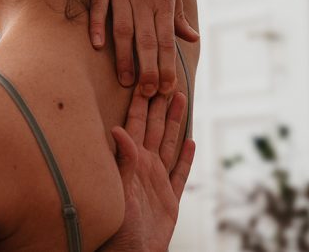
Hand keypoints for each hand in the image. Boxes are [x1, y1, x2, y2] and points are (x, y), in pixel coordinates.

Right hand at [89, 0, 199, 96]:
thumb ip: (177, 14)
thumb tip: (191, 38)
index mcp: (163, 0)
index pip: (166, 41)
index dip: (166, 66)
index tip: (166, 89)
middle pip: (146, 40)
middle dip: (148, 69)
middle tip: (147, 95)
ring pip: (124, 28)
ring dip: (125, 56)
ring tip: (125, 79)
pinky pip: (100, 5)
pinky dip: (98, 25)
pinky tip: (97, 45)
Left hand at [98, 92, 195, 251]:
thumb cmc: (118, 228)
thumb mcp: (119, 191)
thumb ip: (122, 162)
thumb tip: (116, 130)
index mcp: (131, 163)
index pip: (136, 126)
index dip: (140, 104)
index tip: (143, 80)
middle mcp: (144, 168)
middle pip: (155, 129)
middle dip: (160, 104)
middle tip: (166, 79)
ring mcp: (157, 182)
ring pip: (169, 144)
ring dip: (175, 122)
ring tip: (181, 99)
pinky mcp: (170, 199)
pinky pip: (180, 174)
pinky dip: (186, 158)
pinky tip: (192, 142)